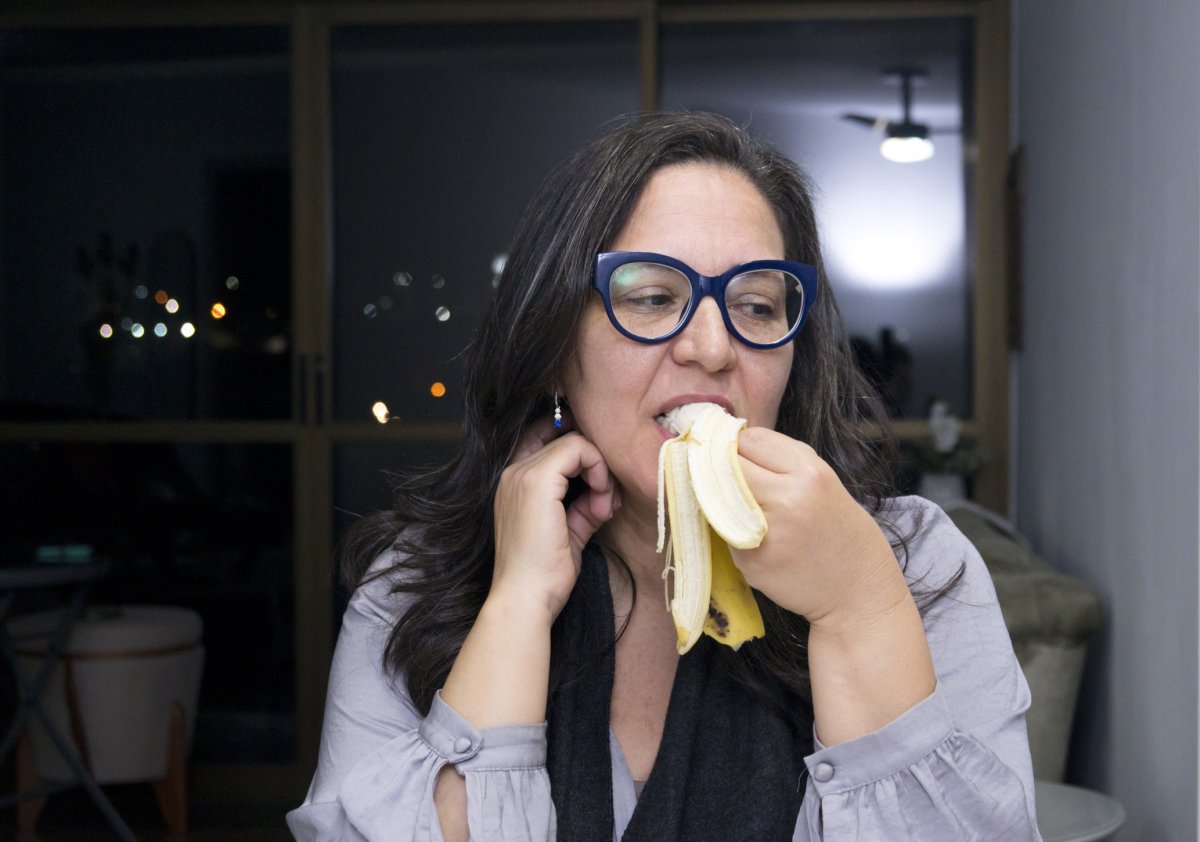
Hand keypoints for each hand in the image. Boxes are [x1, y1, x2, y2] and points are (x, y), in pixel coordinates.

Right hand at [490, 412, 619, 623]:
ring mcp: (522, 474)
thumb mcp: (569, 531)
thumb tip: (605, 494)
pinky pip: (578, 449)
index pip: (546, 438)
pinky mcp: (537, 480)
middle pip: (566, 440)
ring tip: (605, 508)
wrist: (526, 598)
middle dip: (597, 466)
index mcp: (515, 484)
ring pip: (575, 442)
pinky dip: (599, 470)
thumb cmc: (544, 575)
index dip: (580, 451)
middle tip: (607, 501)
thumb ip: (584, 506)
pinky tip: (602, 504)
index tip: (600, 481)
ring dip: (601, 471)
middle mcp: (513, 473)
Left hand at [729, 427, 909, 629]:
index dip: (740, 445)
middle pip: (728, 466)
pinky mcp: (752, 560)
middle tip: (734, 483)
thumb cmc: (840, 533)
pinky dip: (733, 534)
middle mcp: (788, 499)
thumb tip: (728, 445)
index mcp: (810, 473)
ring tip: (750, 513)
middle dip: (724, 470)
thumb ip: (781, 462)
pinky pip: (724, 533)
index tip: (739, 456)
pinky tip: (760, 543)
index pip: (750, 439)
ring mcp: (767, 531)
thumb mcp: (824, 483)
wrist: (859, 592)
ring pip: (718, 498)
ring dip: (723, 501)